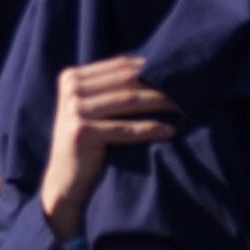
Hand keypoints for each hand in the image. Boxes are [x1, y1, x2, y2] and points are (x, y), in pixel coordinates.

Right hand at [38, 55, 180, 240]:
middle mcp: (71, 90)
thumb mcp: (90, 110)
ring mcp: (75, 110)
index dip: (148, 69)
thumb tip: (148, 66)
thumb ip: (108, 89)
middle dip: (157, 85)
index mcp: (71, 78)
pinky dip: (151, 129)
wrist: (64, 183)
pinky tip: (169, 131)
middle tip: (185, 90)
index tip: (175, 72)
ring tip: (182, 108)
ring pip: (128, 101)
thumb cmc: (86, 145)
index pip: (118, 66)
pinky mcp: (82, 132)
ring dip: (159, 103)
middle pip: (125, 82)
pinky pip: (126, 129)